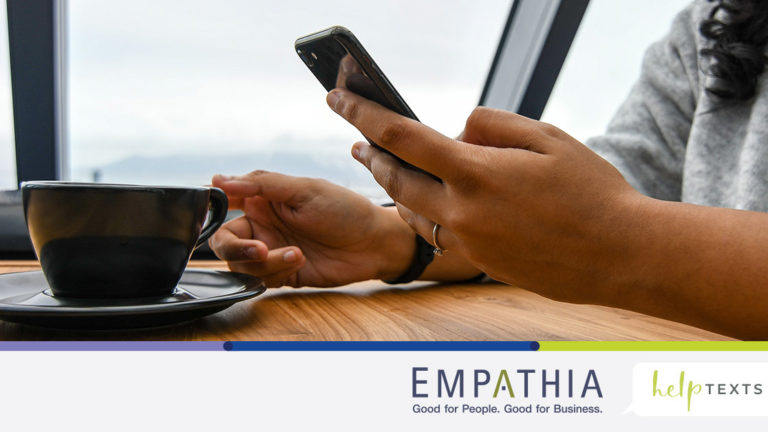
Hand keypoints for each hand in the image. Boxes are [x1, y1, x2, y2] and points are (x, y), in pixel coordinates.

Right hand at [209, 171, 414, 286]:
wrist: (374, 244)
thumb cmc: (345, 209)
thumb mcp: (304, 190)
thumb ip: (261, 184)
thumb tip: (218, 180)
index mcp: (263, 199)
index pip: (223, 203)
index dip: (211, 210)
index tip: (217, 214)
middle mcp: (262, 225)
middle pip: (224, 241)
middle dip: (236, 248)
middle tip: (258, 250)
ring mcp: (271, 251)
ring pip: (241, 265)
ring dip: (265, 262)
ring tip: (295, 253)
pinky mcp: (282, 274)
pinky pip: (261, 279)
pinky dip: (276, 272)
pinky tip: (300, 260)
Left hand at [326, 89, 644, 302]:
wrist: (621, 255)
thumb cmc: (592, 192)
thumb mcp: (548, 138)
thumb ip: (494, 125)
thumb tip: (459, 130)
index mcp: (476, 173)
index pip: (401, 136)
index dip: (363, 113)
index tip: (337, 97)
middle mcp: (462, 211)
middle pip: (395, 180)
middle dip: (371, 156)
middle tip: (357, 141)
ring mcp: (469, 242)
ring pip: (412, 212)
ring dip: (395, 188)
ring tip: (386, 168)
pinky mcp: (480, 262)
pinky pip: (438, 233)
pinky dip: (425, 213)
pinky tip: (428, 202)